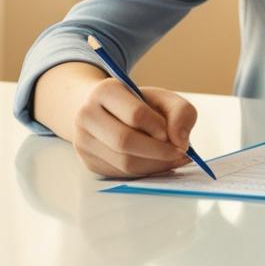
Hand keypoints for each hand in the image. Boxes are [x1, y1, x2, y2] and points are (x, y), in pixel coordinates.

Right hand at [72, 78, 196, 177]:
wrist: (106, 111)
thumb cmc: (138, 104)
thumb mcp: (163, 98)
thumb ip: (180, 112)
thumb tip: (180, 142)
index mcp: (105, 91)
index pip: (135, 114)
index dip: (158, 126)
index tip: (172, 132)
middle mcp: (87, 115)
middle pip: (124, 141)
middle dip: (159, 151)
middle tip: (180, 152)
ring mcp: (83, 141)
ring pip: (123, 162)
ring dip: (155, 164)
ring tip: (173, 158)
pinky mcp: (89, 162)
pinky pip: (121, 173)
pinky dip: (146, 171)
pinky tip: (159, 163)